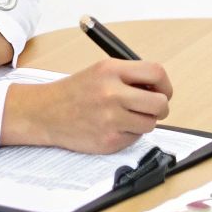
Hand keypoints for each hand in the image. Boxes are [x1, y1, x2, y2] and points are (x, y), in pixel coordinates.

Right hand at [1, 59, 173, 153]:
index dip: (165, 84)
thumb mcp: (101, 71)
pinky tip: (112, 127)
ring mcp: (110, 119)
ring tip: (126, 116)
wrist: (46, 113)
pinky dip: (129, 134)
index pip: (156, 73)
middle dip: (161, 107)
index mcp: (111, 70)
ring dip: (144, 121)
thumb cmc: (76, 92)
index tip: (163, 90)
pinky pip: (135, 138)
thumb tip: (162, 89)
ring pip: (150, 123)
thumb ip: (131, 76)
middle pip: (160, 103)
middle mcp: (112, 94)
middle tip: (153, 108)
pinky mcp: (109, 140)